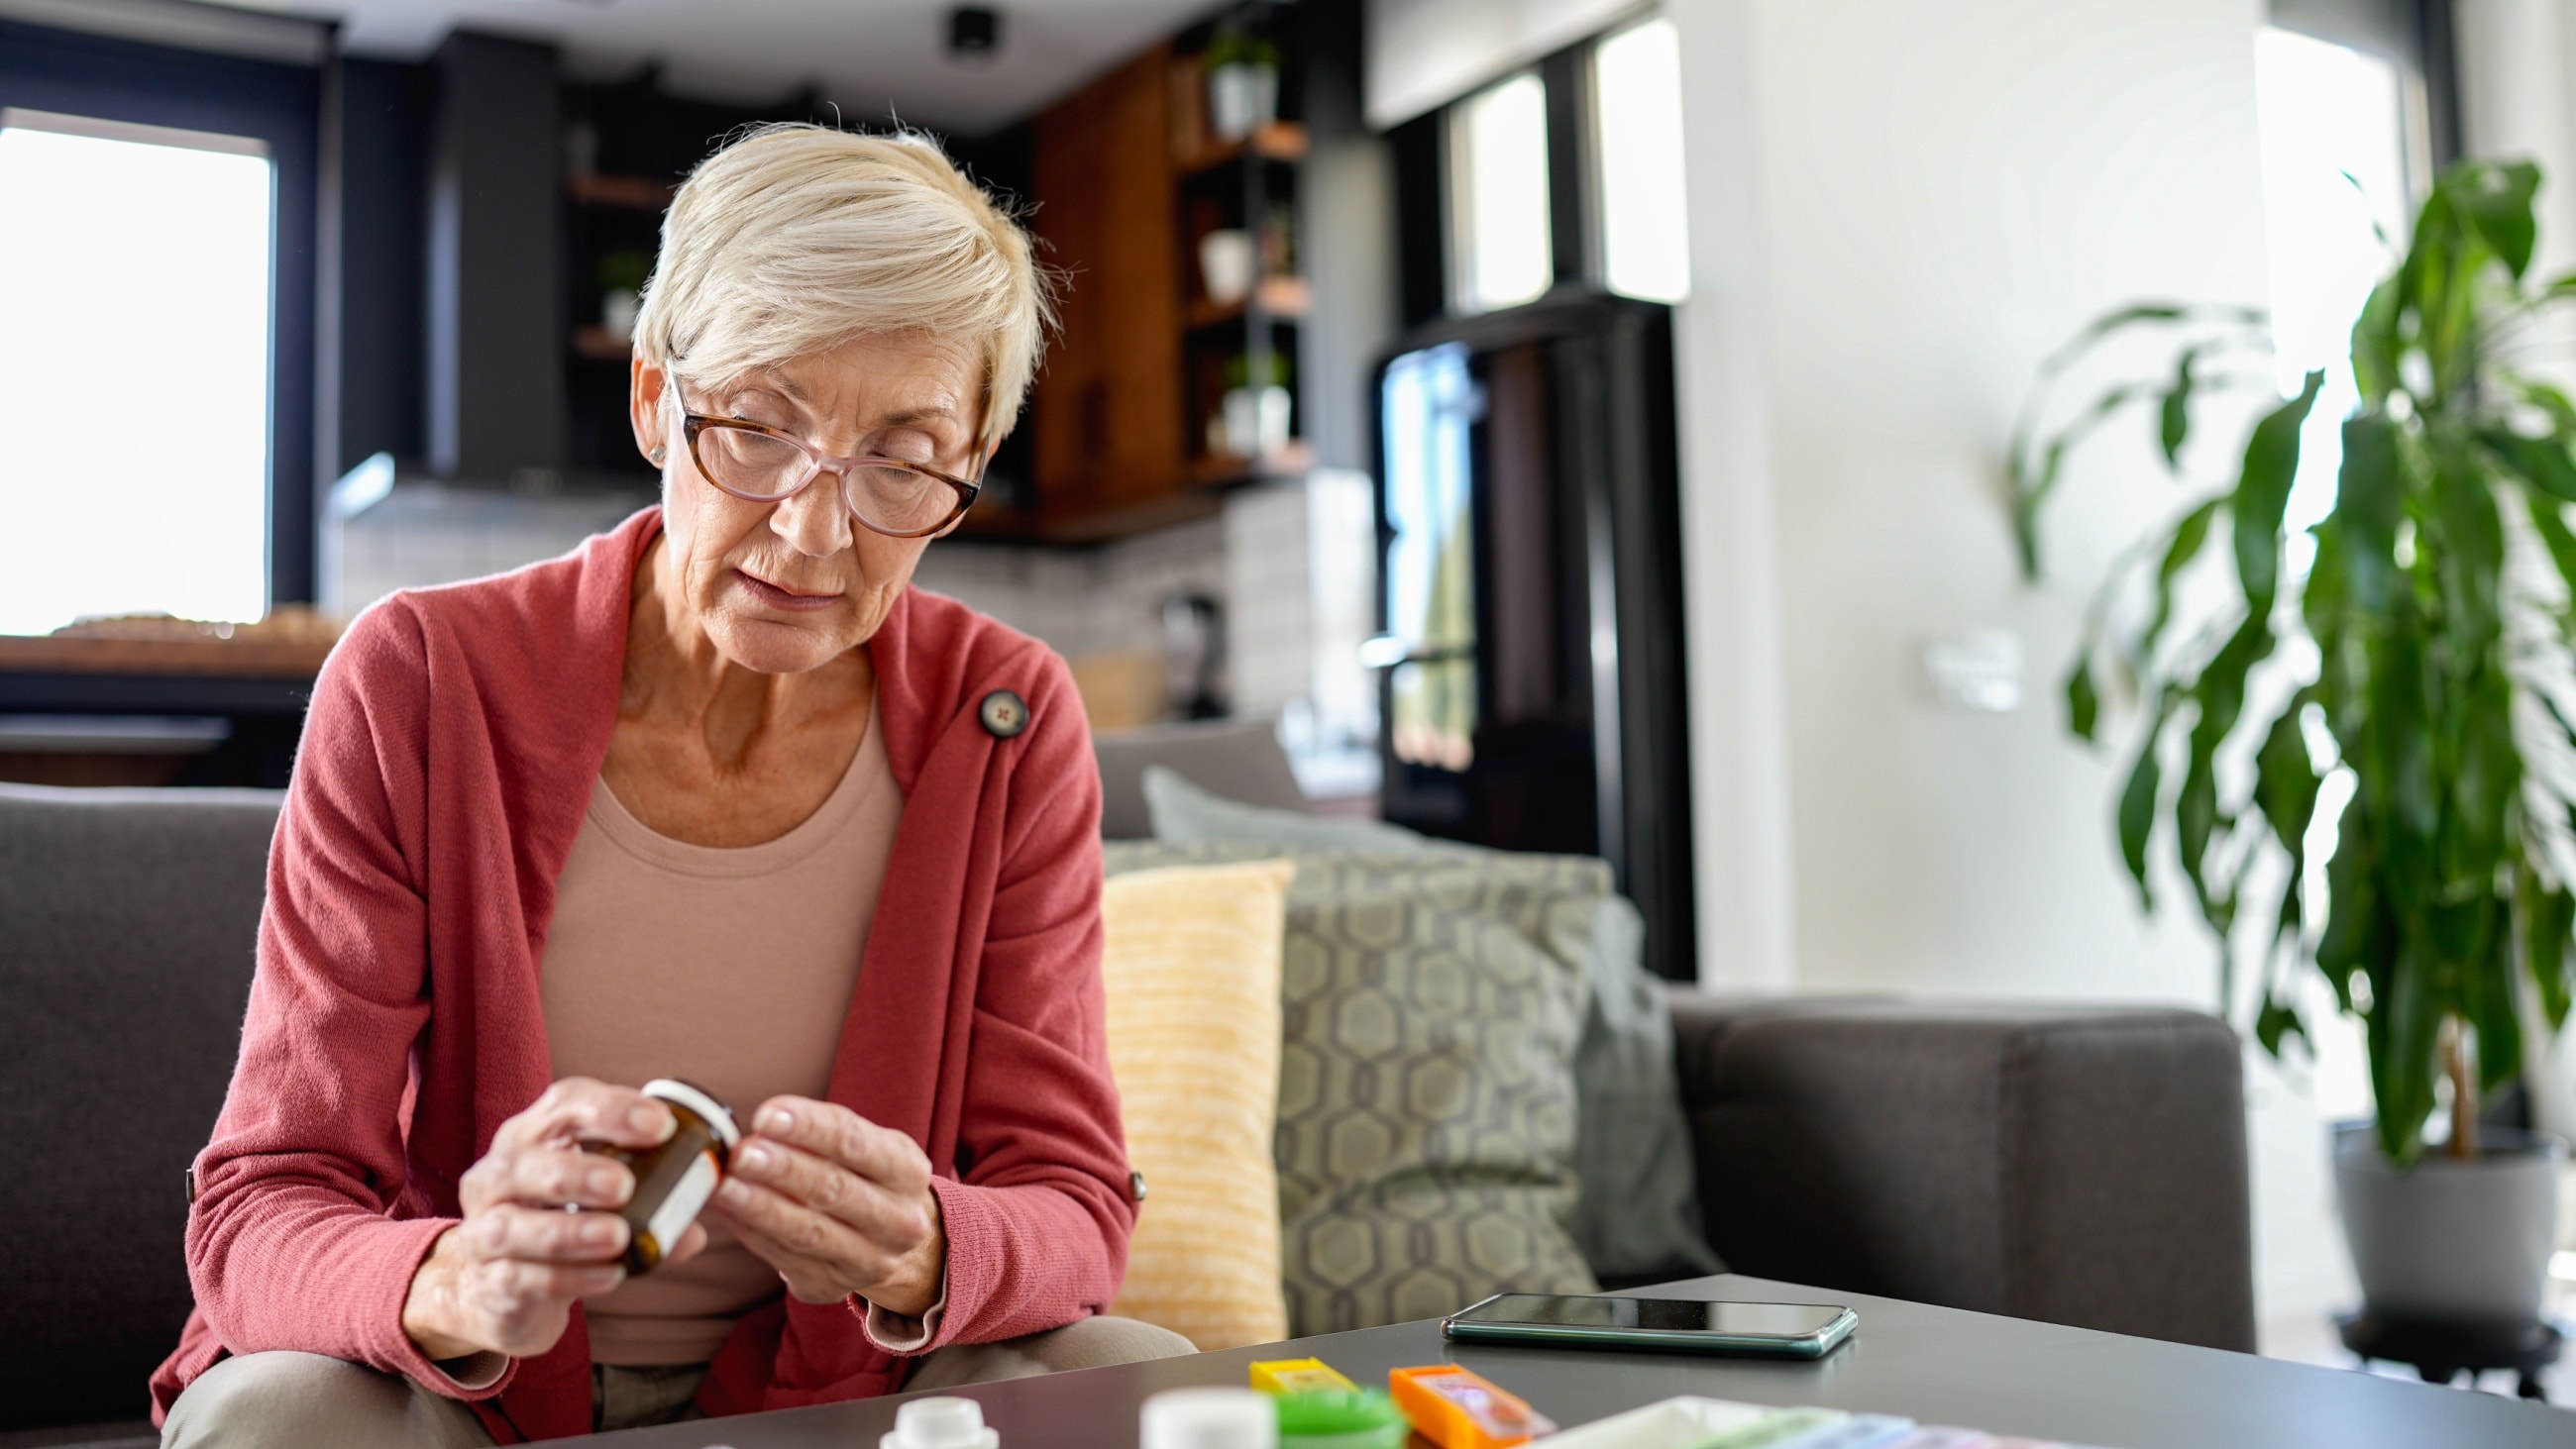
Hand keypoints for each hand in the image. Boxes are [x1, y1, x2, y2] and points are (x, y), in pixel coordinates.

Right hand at [400, 1077, 707, 1361]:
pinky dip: (570, 1276)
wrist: (496, 1289)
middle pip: (527, 1164)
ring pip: (514, 1226)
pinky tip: (610, 1275)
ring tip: (619, 1237)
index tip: (661, 1125)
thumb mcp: (597, 1202)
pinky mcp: (490, 1280)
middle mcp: (498, 1175)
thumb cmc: (556, 1223)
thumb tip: (694, 1228)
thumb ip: (648, 1208)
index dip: (612, 1110)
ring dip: (572, 1231)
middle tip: (625, 1185)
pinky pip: (521, 1278)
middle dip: (578, 1173)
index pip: (564, 1105)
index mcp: (532, 1137)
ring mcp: (484, 1229)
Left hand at [712, 1096, 945, 1317]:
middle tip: (742, 1153)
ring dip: (762, 1208)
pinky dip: (753, 1233)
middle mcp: (898, 1221)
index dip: (809, 1128)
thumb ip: (822, 1132)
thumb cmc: (867, 1178)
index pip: (855, 1143)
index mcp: (907, 1171)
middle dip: (782, 1169)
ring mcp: (868, 1260)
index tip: (766, 1115)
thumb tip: (763, 1125)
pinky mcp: (833, 1286)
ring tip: (726, 1186)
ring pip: (809, 1232)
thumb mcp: (867, 1145)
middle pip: (833, 1190)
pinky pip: (786, 1259)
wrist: (894, 1242)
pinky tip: (728, 1212)